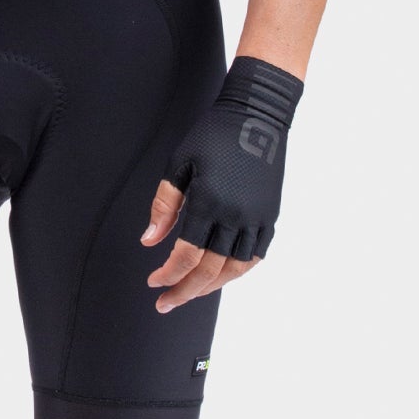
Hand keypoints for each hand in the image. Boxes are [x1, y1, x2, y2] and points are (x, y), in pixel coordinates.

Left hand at [140, 56, 303, 312]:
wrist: (255, 115)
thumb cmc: (211, 134)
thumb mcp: (179, 164)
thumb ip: (163, 205)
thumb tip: (148, 242)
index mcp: (208, 203)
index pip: (185, 255)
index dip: (167, 274)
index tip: (153, 283)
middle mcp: (234, 217)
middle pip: (209, 270)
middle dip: (184, 291)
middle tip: (166, 303)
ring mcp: (256, 219)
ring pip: (234, 270)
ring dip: (211, 286)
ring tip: (192, 292)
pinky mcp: (270, 216)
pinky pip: (255, 256)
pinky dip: (238, 271)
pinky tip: (222, 275)